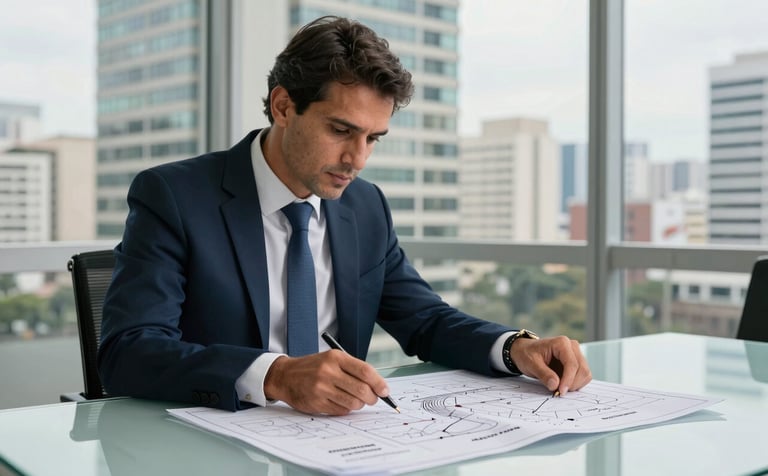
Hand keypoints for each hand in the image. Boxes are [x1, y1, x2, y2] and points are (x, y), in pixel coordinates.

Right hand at [263, 350, 389, 414]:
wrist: (285, 376)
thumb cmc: (313, 367)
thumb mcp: (332, 359)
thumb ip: (353, 369)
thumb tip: (377, 385)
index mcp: (336, 358)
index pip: (365, 371)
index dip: (379, 383)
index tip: (385, 390)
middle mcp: (328, 372)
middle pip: (361, 389)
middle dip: (372, 397)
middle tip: (373, 399)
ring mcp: (322, 388)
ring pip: (353, 402)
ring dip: (360, 404)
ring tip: (357, 401)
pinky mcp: (317, 403)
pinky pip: (341, 410)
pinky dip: (346, 409)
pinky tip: (341, 402)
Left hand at [510, 336, 591, 394]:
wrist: (525, 351)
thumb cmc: (527, 354)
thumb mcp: (531, 364)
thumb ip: (544, 374)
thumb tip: (555, 385)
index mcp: (561, 343)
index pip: (572, 364)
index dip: (568, 380)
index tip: (561, 391)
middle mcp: (572, 347)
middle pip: (582, 369)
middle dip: (571, 384)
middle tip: (558, 392)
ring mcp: (576, 354)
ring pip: (585, 373)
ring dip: (575, 384)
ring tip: (559, 387)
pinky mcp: (577, 363)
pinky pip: (583, 376)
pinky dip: (576, 384)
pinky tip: (563, 384)